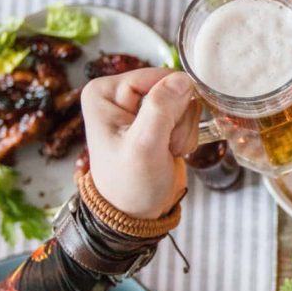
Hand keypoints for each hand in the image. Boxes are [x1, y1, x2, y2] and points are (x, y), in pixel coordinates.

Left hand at [82, 69, 200, 218]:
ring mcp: (140, 106)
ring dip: (182, 130)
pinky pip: (186, 115)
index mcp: (104, 92)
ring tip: (166, 151)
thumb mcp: (143, 147)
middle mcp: (120, 94)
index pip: (157, 76)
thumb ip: (161, 110)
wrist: (135, 213)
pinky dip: (185, 136)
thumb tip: (182, 78)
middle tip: (164, 145)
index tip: (162, 133)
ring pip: (184, 101)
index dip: (171, 103)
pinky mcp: (157, 119)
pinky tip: (171, 152)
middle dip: (177, 120)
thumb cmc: (130, 185)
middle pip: (173, 87)